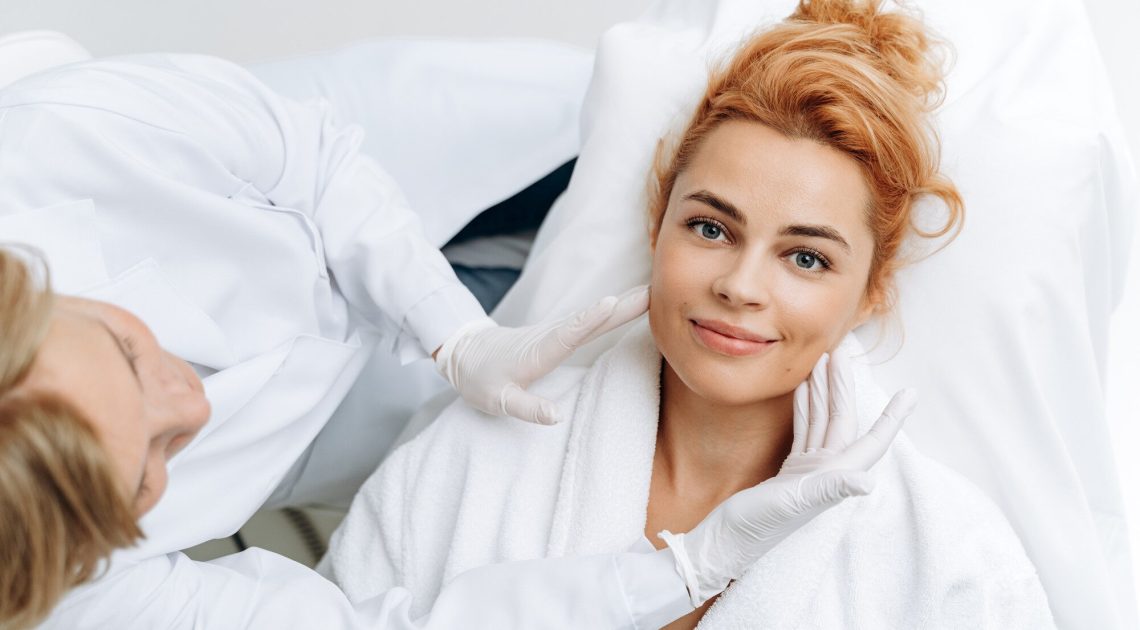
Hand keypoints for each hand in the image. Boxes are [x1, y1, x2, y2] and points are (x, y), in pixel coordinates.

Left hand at [434, 286, 649, 423]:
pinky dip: (613, 312)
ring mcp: (557, 332)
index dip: (590, 319)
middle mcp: (552, 336)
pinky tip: (630, 305)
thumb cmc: (482, 379)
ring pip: (594, 318)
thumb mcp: (497, 400)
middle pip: (591, 321)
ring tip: (652, 295)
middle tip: (653, 293)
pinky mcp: (561, 334)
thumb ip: (526, 408)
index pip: (568, 334)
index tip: (612, 303)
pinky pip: (591, 321)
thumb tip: (557, 416)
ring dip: (623, 305)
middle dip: (621, 307)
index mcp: (538, 351)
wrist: (468, 354)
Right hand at [659, 351, 916, 606]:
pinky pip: (804, 431)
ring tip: (823, 361)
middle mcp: (827, 472)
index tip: (910, 393)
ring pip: (822, 421)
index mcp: (835, 476)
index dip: (891, 417)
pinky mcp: (790, 472)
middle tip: (843, 350)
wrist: (726, 543)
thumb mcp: (793, 504)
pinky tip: (802, 391)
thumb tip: (867, 482)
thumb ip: (829, 489)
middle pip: (842, 419)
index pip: (871, 440)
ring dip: (824, 392)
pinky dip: (805, 409)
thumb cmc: (759, 526)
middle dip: (844, 385)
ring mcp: (808, 471)